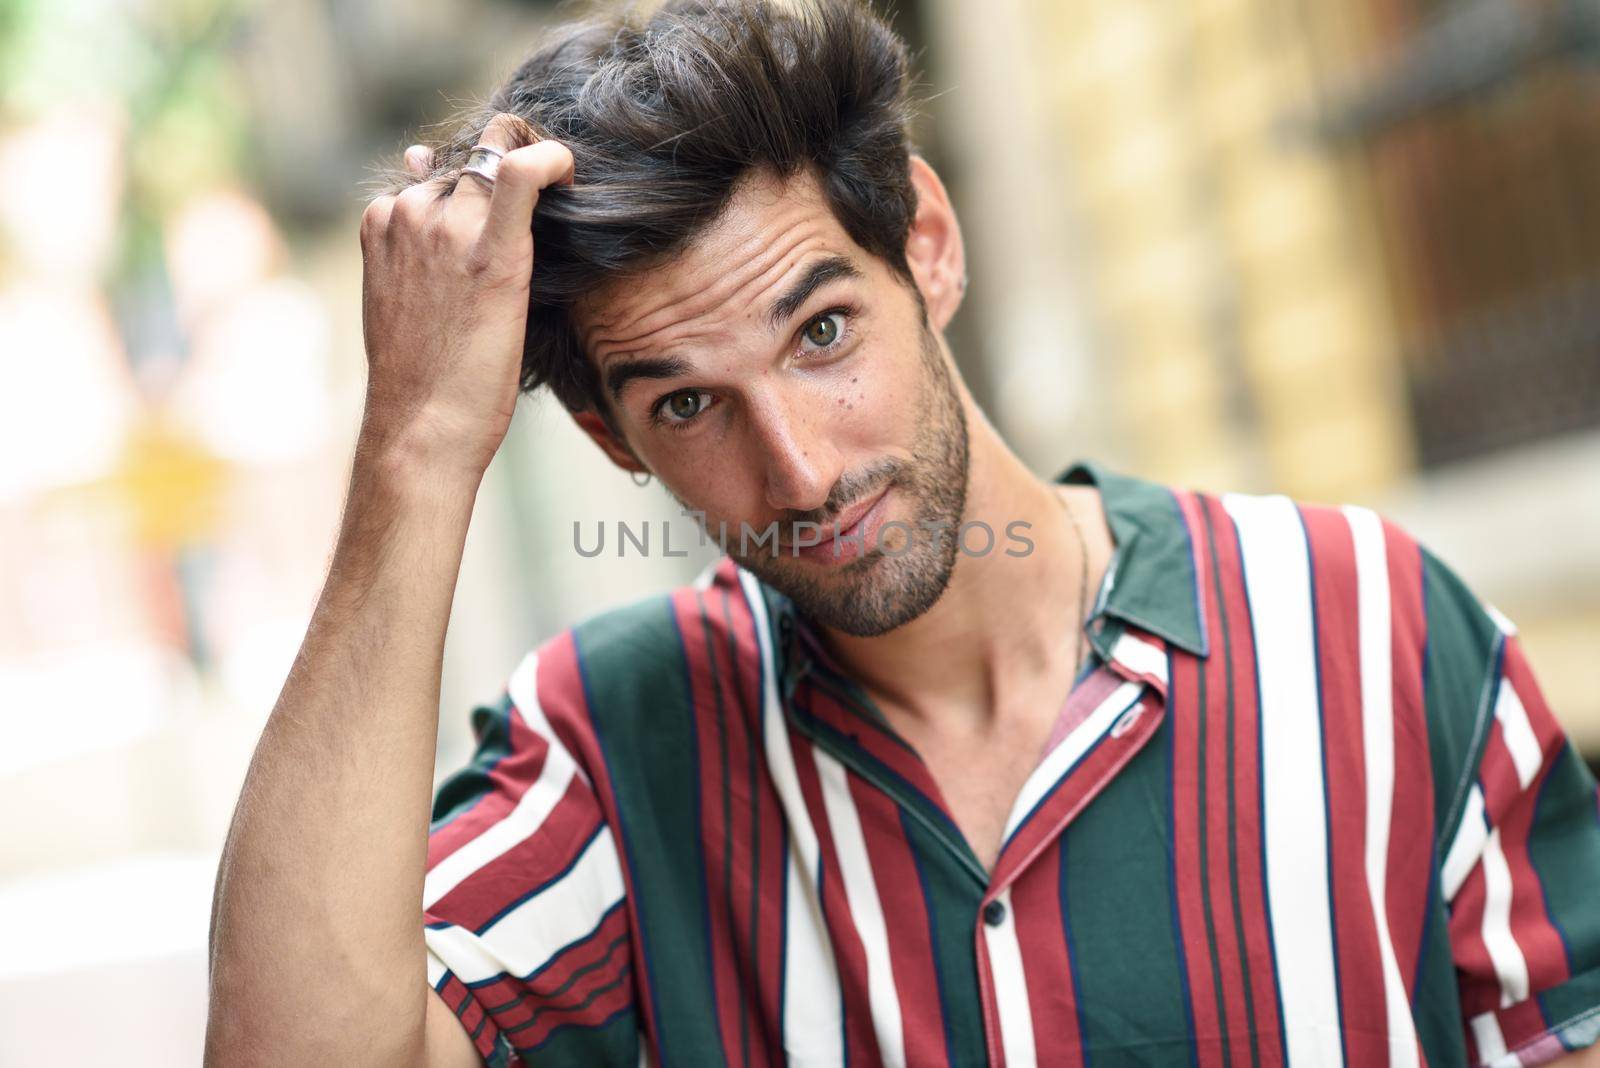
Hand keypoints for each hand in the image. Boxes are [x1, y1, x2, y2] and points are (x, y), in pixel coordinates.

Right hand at [357, 113, 574, 476]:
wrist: (421, 427)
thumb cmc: (421, 373)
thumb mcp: (403, 294)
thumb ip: (413, 231)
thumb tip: (418, 157)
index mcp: (383, 219)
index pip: (440, 173)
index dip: (478, 188)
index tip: (505, 213)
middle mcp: (409, 211)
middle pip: (472, 168)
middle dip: (504, 190)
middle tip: (538, 232)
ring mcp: (444, 227)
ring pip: (497, 168)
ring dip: (529, 186)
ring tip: (552, 231)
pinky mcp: (490, 252)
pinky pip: (522, 172)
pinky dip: (551, 159)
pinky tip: (569, 172)